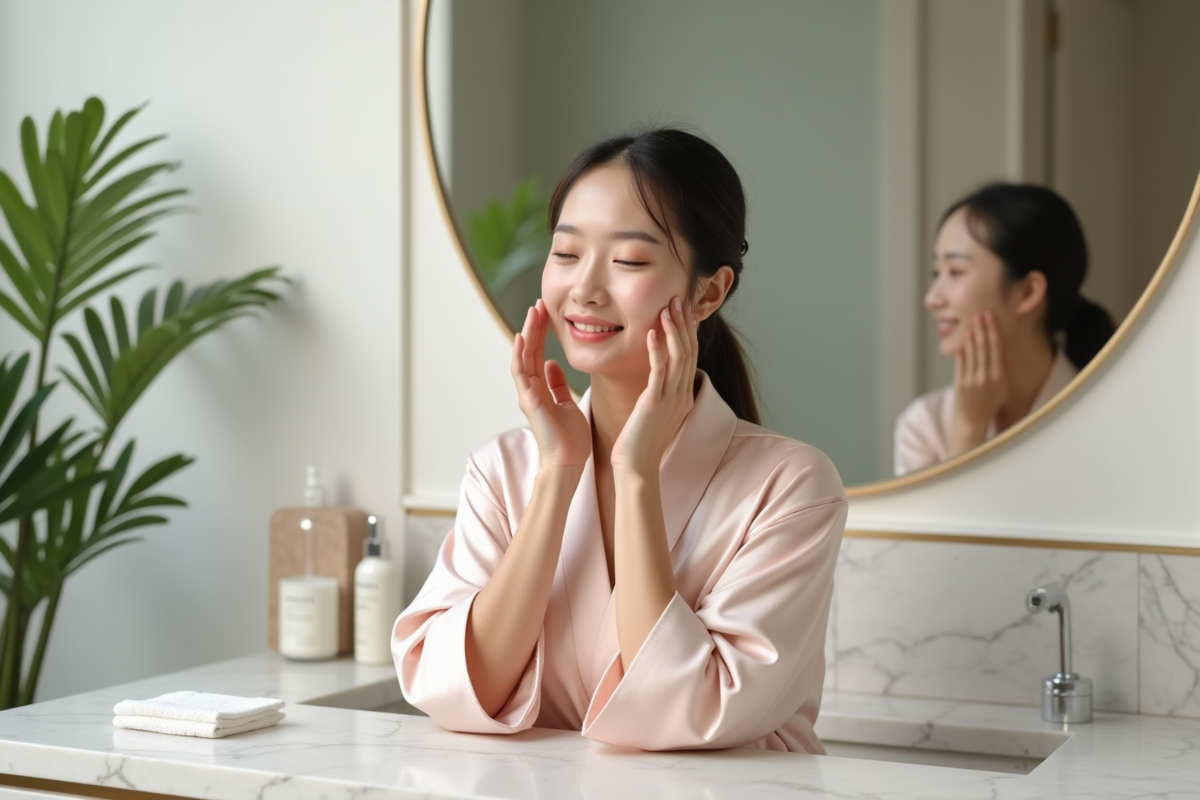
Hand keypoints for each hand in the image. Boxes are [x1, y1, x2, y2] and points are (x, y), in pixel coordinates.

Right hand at [511, 299, 591, 469]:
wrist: (569, 462)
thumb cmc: (570, 439)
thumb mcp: (567, 404)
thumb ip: (558, 385)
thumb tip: (553, 364)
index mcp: (541, 389)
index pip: (538, 354)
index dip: (541, 333)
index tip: (546, 312)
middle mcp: (531, 390)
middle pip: (530, 351)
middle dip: (534, 327)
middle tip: (538, 303)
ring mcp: (528, 395)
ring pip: (523, 357)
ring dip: (527, 334)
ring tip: (532, 312)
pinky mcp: (529, 402)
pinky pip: (521, 375)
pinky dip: (520, 355)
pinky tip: (523, 338)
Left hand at [610, 297, 698, 475]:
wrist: (637, 469)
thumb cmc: (639, 444)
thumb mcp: (655, 414)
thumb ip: (659, 394)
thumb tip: (656, 381)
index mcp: (682, 397)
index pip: (690, 357)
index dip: (688, 332)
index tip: (684, 311)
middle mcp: (681, 396)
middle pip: (688, 352)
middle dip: (684, 324)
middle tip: (679, 299)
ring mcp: (671, 400)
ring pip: (678, 357)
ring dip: (673, 330)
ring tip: (668, 307)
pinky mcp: (655, 404)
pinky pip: (659, 372)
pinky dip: (657, 350)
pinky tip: (652, 332)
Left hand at [950, 311, 1006, 455]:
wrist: (973, 420)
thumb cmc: (990, 403)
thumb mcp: (1002, 386)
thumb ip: (1003, 367)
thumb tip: (1004, 348)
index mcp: (999, 376)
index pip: (997, 349)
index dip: (993, 332)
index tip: (991, 318)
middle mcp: (986, 377)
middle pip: (984, 349)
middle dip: (982, 330)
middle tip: (980, 315)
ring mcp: (972, 380)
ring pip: (972, 354)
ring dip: (972, 338)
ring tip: (971, 324)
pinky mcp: (960, 383)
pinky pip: (961, 365)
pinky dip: (961, 353)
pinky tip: (962, 343)